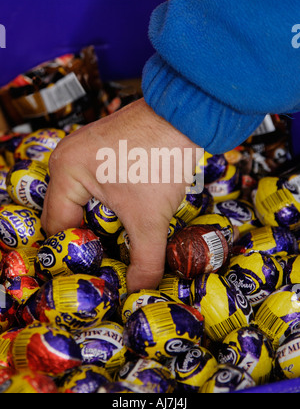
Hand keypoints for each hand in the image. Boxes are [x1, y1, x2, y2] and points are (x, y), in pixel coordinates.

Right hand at [41, 98, 200, 292]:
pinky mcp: (99, 148)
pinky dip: (104, 204)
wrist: (184, 116)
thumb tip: (138, 293)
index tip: (97, 272)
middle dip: (86, 239)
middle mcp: (65, 159)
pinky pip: (92, 185)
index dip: (77, 255)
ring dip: (96, 222)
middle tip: (105, 262)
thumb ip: (145, 261)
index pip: (59, 228)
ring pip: (80, 200)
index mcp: (65, 173)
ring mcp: (82, 150)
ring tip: (115, 244)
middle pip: (66, 214)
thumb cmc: (160, 159)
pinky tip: (122, 217)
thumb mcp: (150, 217)